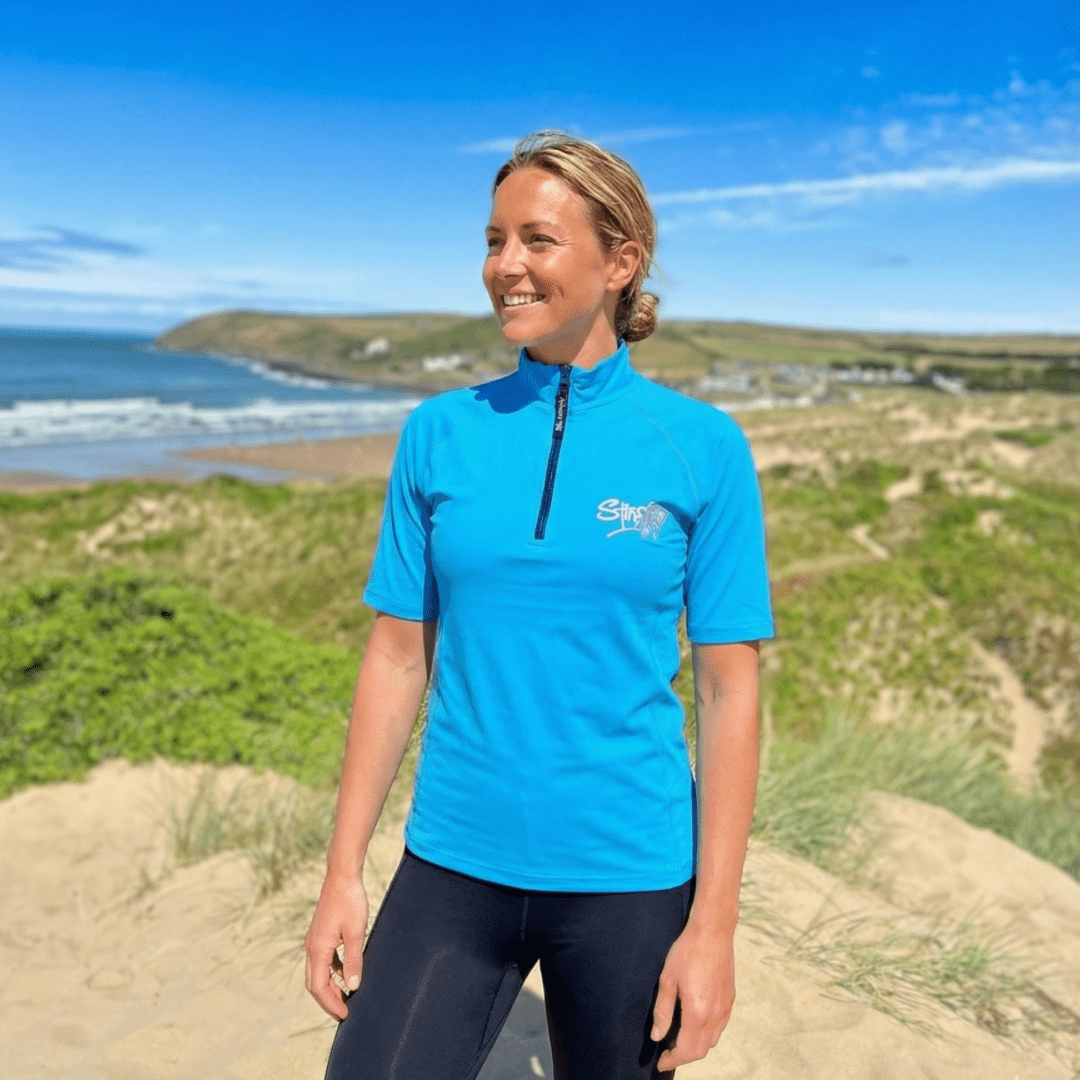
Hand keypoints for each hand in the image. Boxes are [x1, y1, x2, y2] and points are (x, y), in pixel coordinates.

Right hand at [304, 869, 368, 1019]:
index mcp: (318, 949)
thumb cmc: (350, 901)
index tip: (344, 1015)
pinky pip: (323, 959)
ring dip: (329, 986)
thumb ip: (353, 960)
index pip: (319, 987)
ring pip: (317, 972)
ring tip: (346, 996)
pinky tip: (345, 972)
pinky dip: (331, 971)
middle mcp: (311, 946)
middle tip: (343, 1012)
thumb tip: (353, 986)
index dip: (331, 1004)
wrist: (342, 875)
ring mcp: (314, 939)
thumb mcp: (356, 933)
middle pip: (314, 983)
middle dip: (327, 999)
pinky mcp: (320, 933)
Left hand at [651, 921, 735, 1070]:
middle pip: (700, 1051)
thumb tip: (657, 1036)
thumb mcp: (667, 979)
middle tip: (667, 1050)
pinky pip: (720, 1027)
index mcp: (697, 1013)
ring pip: (711, 1041)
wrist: (713, 932)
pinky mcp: (730, 1000)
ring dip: (695, 1046)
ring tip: (678, 1037)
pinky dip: (707, 1034)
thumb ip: (662, 1011)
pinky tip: (695, 1023)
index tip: (661, 1062)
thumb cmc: (687, 952)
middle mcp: (714, 1016)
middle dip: (683, 1056)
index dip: (672, 1060)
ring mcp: (725, 1009)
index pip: (686, 1050)